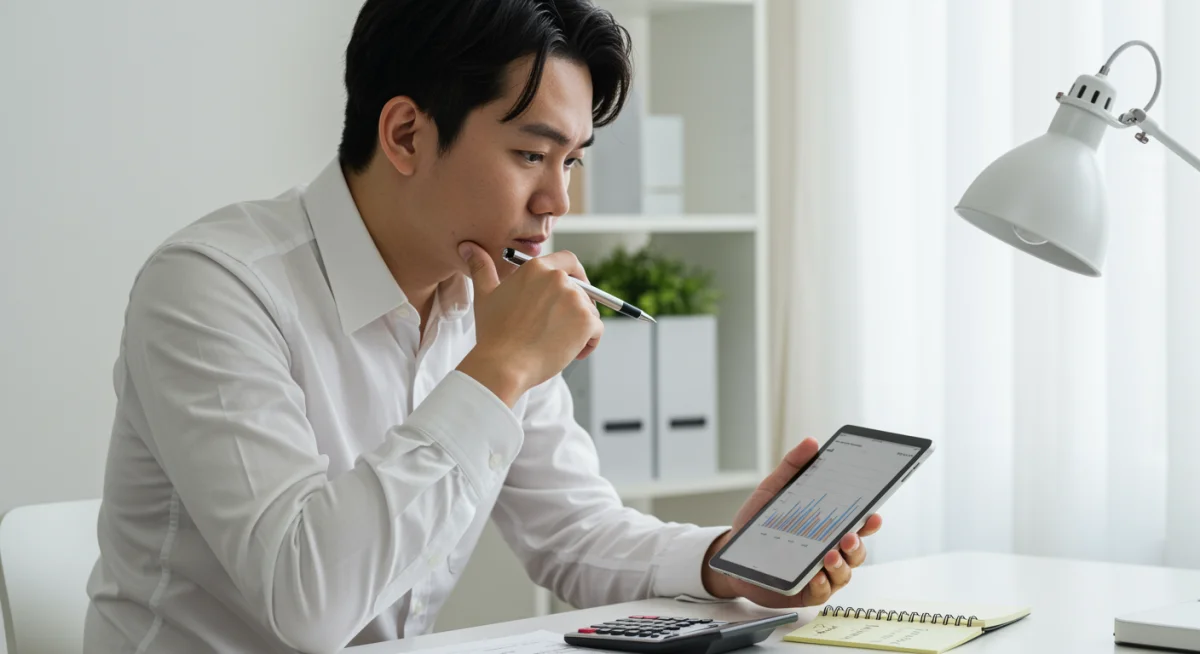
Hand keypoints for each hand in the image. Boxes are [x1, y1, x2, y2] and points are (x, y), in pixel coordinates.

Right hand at [456, 242, 601, 405]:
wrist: (503, 364)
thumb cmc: (493, 333)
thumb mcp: (485, 295)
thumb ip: (482, 268)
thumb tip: (467, 248)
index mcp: (537, 268)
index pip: (569, 260)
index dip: (577, 274)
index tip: (576, 288)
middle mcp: (558, 279)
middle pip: (582, 290)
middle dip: (575, 309)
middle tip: (559, 329)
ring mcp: (575, 299)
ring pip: (590, 311)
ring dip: (579, 328)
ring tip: (555, 343)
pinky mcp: (587, 321)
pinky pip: (597, 331)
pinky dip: (589, 343)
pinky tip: (569, 353)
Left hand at [700, 438, 883, 607]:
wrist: (730, 554)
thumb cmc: (758, 523)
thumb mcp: (773, 490)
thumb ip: (792, 467)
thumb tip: (812, 442)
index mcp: (827, 526)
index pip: (856, 524)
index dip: (869, 521)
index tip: (873, 513)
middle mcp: (829, 550)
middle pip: (856, 550)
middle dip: (857, 543)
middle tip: (850, 535)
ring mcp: (820, 573)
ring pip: (844, 573)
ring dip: (842, 564)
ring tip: (830, 554)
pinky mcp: (805, 592)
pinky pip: (821, 592)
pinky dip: (821, 584)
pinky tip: (816, 575)